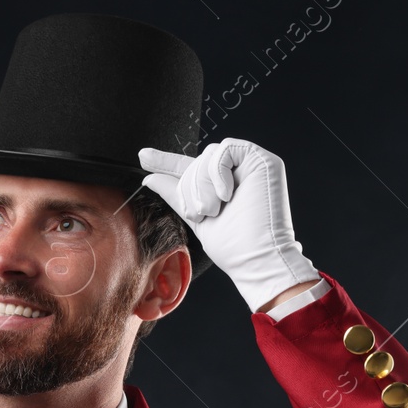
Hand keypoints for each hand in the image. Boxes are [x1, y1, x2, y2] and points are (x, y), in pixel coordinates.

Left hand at [138, 138, 318, 311]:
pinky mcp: (264, 161)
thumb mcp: (194, 217)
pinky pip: (225, 149)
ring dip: (202, 185)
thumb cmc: (232, 247)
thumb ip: (175, 194)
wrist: (255, 258)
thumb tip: (150, 178)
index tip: (143, 157)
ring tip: (213, 209)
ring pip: (208, 155)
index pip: (191, 167)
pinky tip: (226, 194)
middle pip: (197, 160)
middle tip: (199, 213)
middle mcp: (238, 173)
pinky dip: (217, 172)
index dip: (166, 161)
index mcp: (221, 186)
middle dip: (190, 187)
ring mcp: (252, 166)